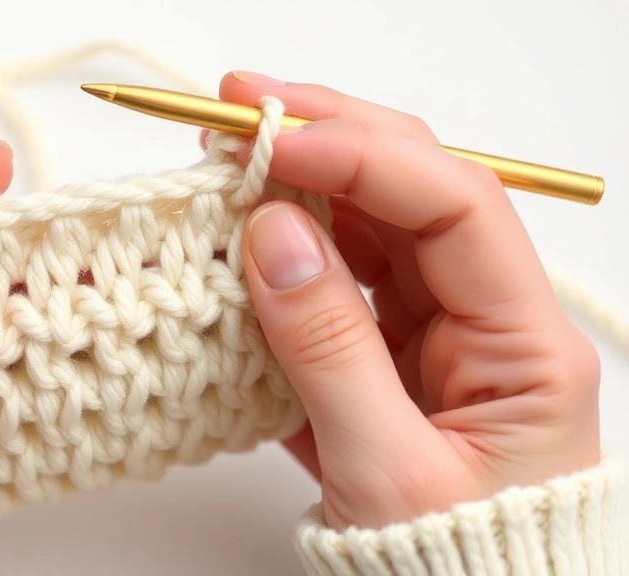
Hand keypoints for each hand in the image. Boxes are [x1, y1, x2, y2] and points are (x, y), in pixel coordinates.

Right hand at [223, 72, 601, 529]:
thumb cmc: (451, 569)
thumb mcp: (386, 472)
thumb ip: (329, 350)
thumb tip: (272, 234)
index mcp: (525, 346)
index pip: (454, 206)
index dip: (362, 157)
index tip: (272, 140)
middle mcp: (485, 320)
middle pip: (414, 191)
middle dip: (329, 135)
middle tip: (239, 102)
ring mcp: (432, 332)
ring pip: (368, 227)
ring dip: (297, 183)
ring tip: (226, 152)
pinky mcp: (384, 354)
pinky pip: (335, 280)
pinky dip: (283, 249)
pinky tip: (240, 227)